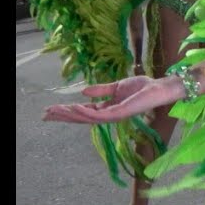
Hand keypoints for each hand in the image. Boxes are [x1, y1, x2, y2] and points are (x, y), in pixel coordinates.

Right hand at [42, 76, 181, 124]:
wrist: (159, 87)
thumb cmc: (143, 87)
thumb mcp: (117, 86)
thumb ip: (101, 90)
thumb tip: (83, 92)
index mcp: (108, 108)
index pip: (84, 112)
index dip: (68, 111)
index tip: (50, 110)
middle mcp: (109, 115)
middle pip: (82, 118)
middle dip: (64, 116)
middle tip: (45, 114)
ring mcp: (114, 115)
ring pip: (87, 118)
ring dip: (70, 114)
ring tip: (54, 111)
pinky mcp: (120, 113)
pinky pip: (99, 115)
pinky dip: (86, 112)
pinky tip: (74, 107)